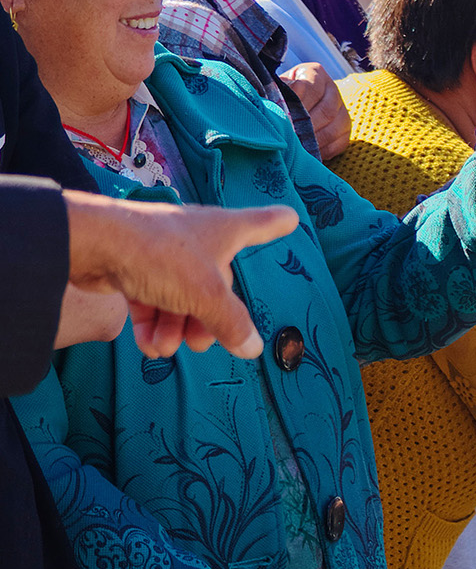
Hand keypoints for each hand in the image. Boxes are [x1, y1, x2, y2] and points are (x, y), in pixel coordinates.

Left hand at [61, 193, 296, 358]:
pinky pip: (152, 301)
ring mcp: (164, 254)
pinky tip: (149, 346)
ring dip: (175, 328)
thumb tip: (253, 348)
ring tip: (165, 348)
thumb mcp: (206, 295)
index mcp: (223, 232)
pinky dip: (152, 325)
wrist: (92, 245)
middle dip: (208, 318)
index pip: (260, 225)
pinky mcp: (134, 268)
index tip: (291, 220)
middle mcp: (196, 240)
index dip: (276, 224)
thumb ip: (231, 324)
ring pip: (182, 297)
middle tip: (200, 342)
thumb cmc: (161, 256)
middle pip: (216, 284)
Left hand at [281, 62, 350, 157]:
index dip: (298, 104)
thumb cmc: (278, 96)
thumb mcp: (275, 89)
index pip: (311, 88)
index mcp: (314, 73)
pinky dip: (324, 150)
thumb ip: (277, 95)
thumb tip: (276, 109)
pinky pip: (340, 142)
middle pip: (327, 110)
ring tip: (298, 146)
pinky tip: (309, 152)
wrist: (287, 105)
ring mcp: (342, 110)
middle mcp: (332, 89)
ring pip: (335, 127)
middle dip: (307, 126)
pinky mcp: (346, 129)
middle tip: (291, 136)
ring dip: (315, 139)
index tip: (284, 116)